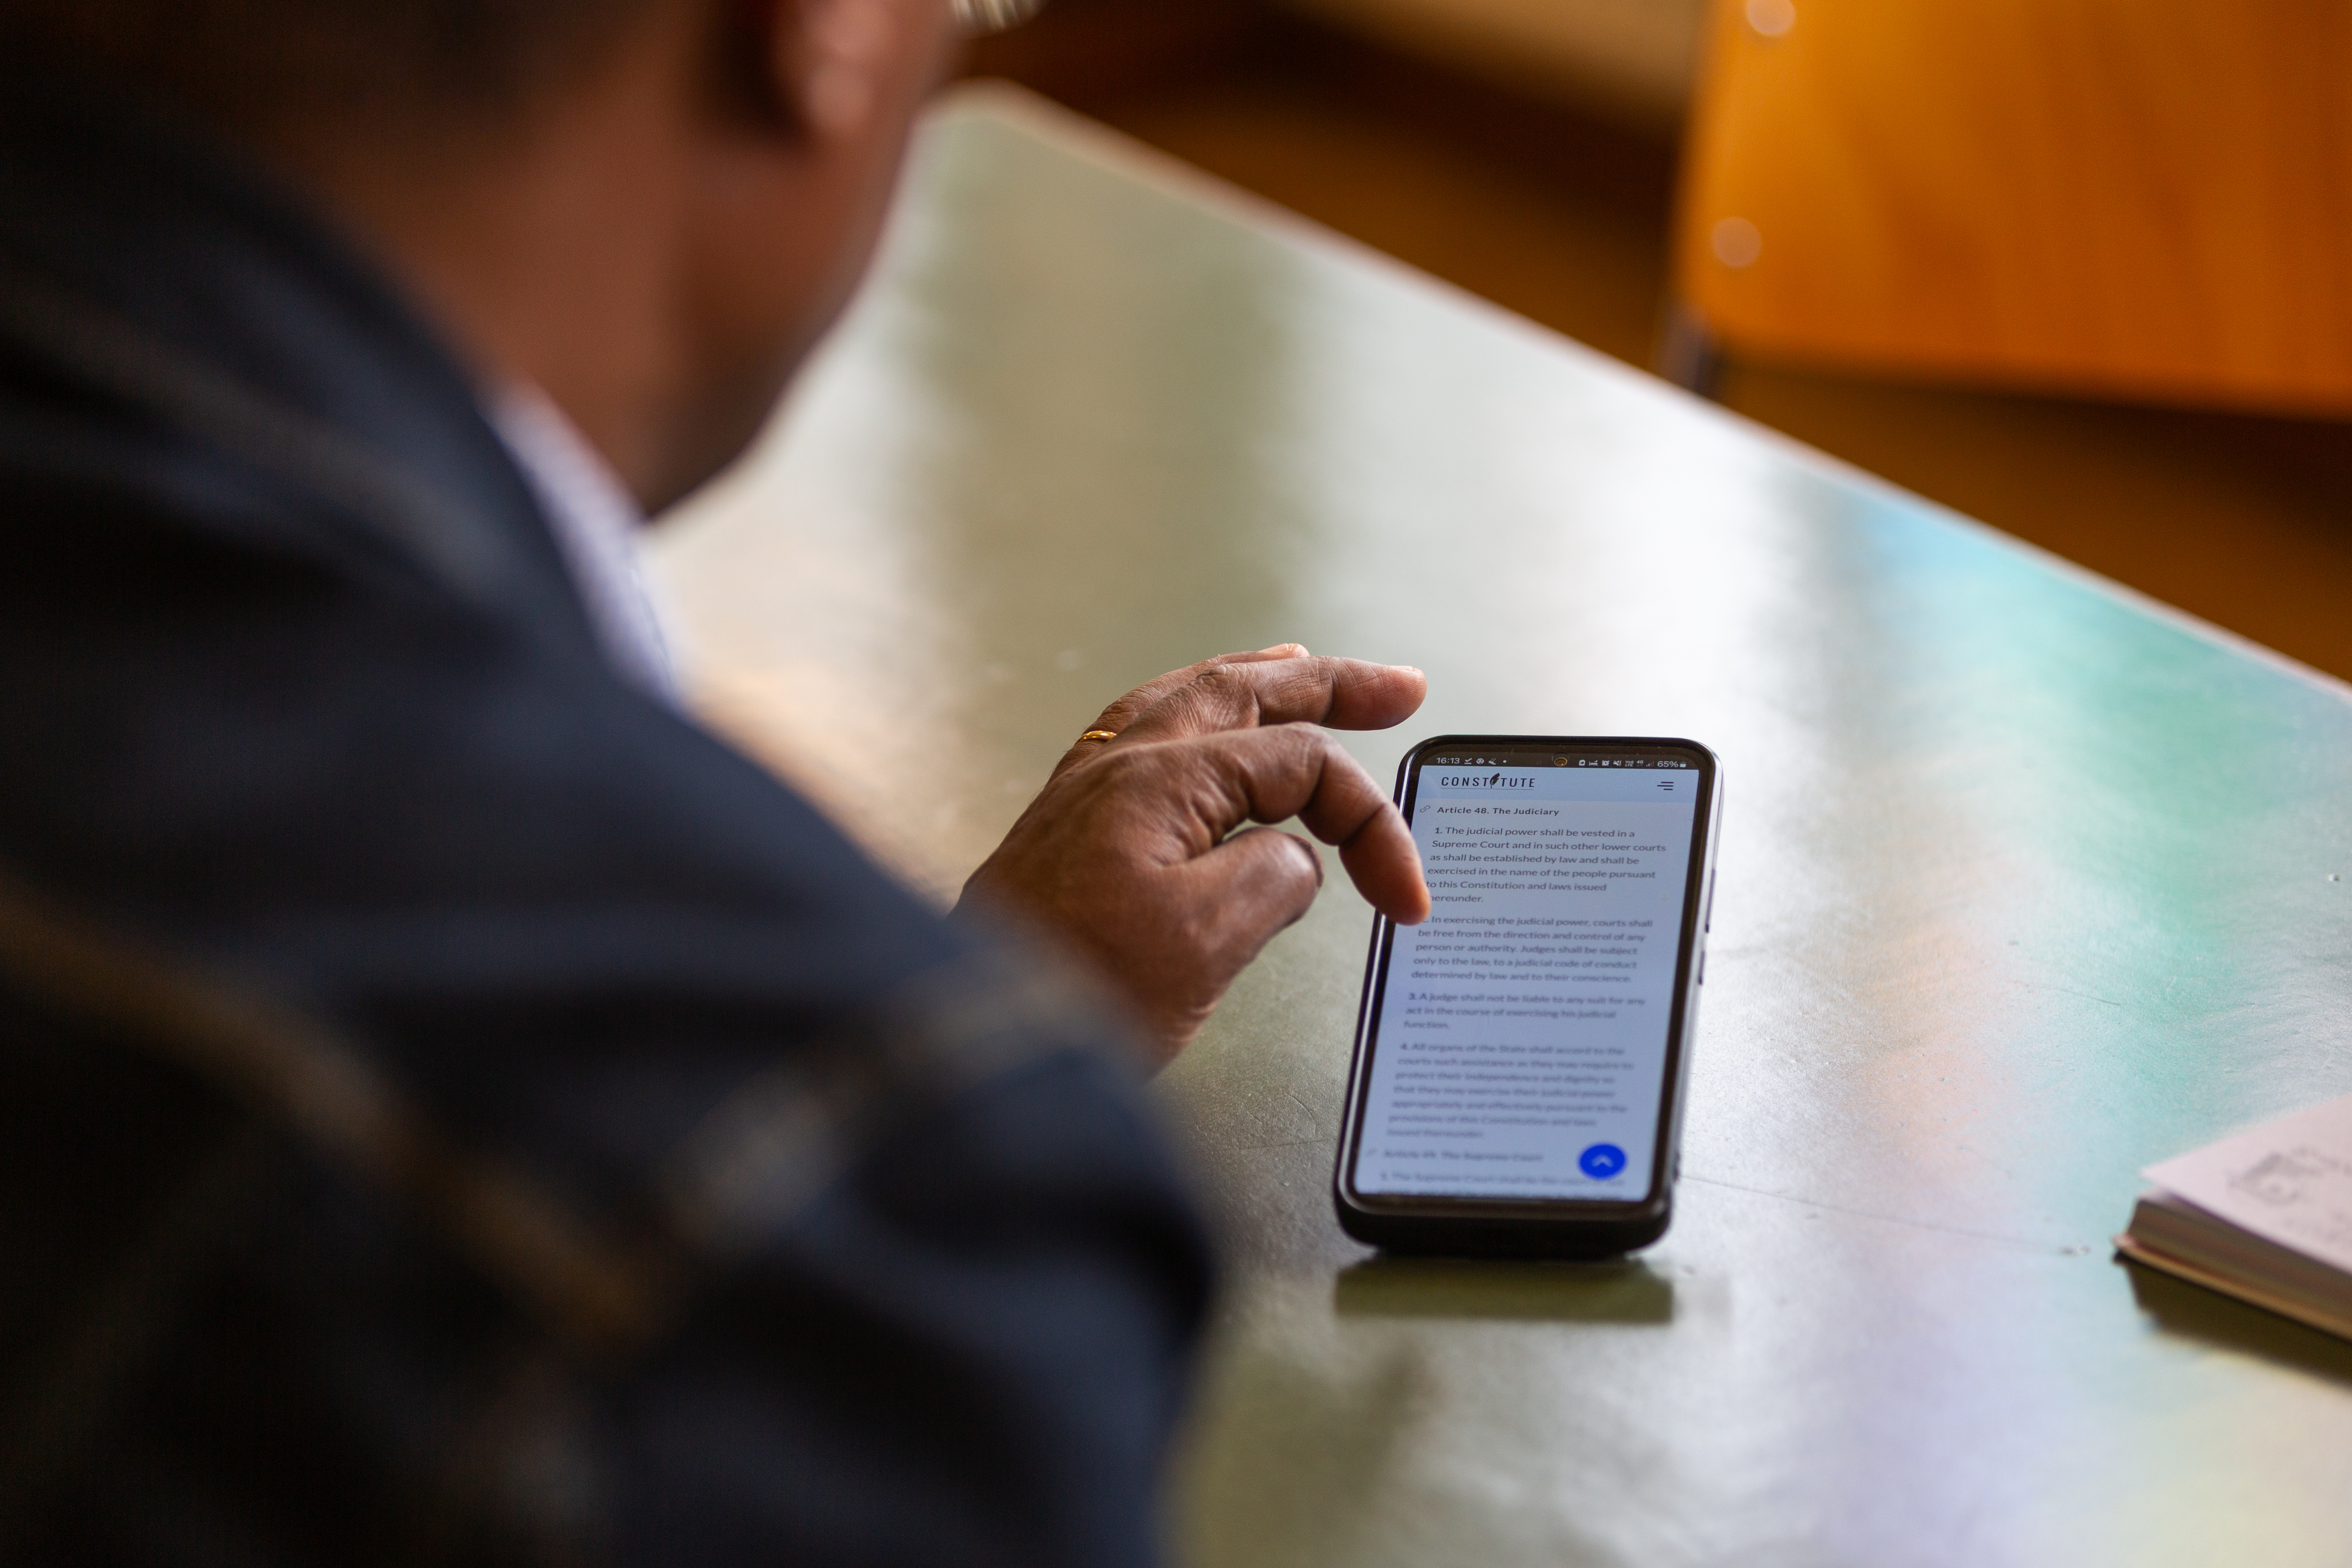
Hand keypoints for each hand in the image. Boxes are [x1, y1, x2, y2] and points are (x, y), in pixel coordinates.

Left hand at [958, 645, 1429, 1067]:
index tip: (1404, 899)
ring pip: (1189, 702)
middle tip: (1397, 688)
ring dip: (1258, 685)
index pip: (1302, 765)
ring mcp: (1087, 791)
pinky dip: (1195, 720)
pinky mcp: (1070, 829)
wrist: (966, 1047)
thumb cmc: (1069, 994)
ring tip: (1302, 670)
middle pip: (1244, 693)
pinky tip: (1202, 732)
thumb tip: (1292, 862)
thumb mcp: (1202, 943)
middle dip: (1329, 686)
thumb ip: (1271, 881)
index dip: (1372, 826)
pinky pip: (1145, 737)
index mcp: (1159, 777)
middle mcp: (1119, 766)